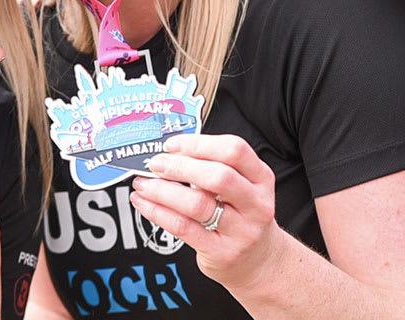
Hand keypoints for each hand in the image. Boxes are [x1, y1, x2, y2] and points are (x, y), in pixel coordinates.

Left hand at [129, 134, 283, 291]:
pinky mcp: (221, 252)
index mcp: (261, 178)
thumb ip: (214, 168)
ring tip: (143, 184)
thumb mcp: (242, 187)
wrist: (258, 261)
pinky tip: (145, 203)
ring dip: (162, 190)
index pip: (234, 150)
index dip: (198, 144)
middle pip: (218, 176)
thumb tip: (171, 154)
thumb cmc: (243, 216)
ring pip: (197, 204)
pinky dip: (158, 212)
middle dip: (179, 166)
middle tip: (156, 164)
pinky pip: (183, 227)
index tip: (172, 145)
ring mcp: (241, 230)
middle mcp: (255, 203)